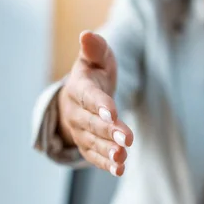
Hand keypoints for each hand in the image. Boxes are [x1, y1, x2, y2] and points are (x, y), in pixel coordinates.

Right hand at [57, 30, 133, 176]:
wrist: (81, 96)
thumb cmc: (94, 74)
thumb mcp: (96, 59)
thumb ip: (95, 48)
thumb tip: (87, 34)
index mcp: (79, 88)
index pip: (88, 97)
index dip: (100, 105)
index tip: (112, 112)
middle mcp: (76, 112)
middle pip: (92, 123)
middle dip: (108, 131)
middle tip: (127, 138)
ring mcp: (80, 131)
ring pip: (93, 142)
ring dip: (108, 151)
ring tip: (122, 157)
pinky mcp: (87, 146)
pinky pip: (94, 156)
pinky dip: (106, 164)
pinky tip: (119, 168)